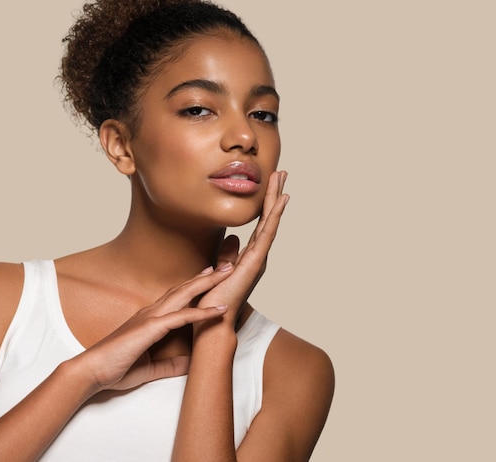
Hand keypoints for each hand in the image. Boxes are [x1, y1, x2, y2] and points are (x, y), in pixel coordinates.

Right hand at [75, 266, 232, 392]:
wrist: (92, 371)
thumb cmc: (115, 368)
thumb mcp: (150, 368)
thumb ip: (170, 365)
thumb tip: (189, 365)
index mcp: (149, 319)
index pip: (176, 297)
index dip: (194, 285)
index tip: (210, 274)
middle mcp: (151, 312)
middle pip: (183, 289)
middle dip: (206, 277)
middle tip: (226, 266)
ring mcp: (150, 317)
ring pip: (184, 295)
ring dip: (207, 284)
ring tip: (226, 274)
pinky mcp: (150, 328)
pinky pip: (181, 317)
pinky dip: (201, 312)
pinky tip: (218, 309)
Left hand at [198, 170, 288, 324]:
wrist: (213, 323)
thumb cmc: (214, 301)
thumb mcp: (218, 270)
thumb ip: (227, 254)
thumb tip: (231, 238)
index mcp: (248, 257)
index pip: (259, 224)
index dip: (265, 204)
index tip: (270, 184)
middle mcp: (257, 256)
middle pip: (268, 219)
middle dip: (274, 194)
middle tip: (282, 171)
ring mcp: (258, 258)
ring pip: (270, 222)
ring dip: (276, 199)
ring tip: (283, 178)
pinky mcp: (254, 262)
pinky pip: (266, 234)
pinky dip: (274, 216)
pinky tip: (281, 201)